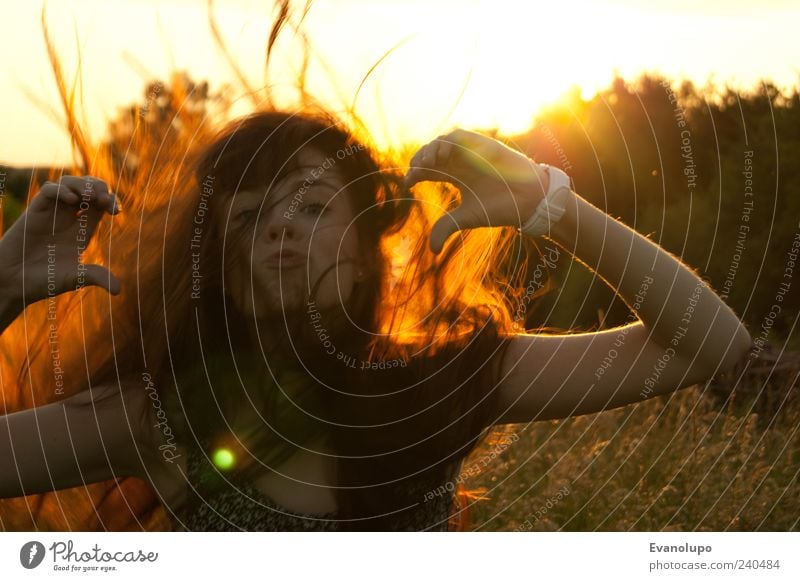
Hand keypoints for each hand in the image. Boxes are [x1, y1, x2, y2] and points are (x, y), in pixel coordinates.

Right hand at [0, 176, 120, 308]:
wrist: (13, 282)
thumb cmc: (43, 281)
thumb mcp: (75, 278)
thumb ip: (96, 277)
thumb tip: (118, 291)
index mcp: (83, 230)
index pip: (102, 205)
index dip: (111, 202)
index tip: (116, 211)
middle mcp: (69, 218)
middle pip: (89, 189)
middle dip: (100, 188)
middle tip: (104, 199)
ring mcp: (52, 213)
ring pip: (69, 184)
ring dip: (82, 185)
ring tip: (90, 197)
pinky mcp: (35, 212)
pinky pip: (48, 191)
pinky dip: (61, 190)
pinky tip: (71, 200)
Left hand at [404, 129, 549, 253]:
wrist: (527, 200)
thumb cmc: (500, 207)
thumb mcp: (467, 217)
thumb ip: (446, 227)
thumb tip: (432, 249)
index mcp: (456, 176)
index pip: (428, 170)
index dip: (415, 174)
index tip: (407, 184)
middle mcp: (461, 162)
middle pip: (431, 154)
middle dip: (419, 160)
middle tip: (414, 172)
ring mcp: (470, 153)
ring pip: (442, 143)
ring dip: (430, 150)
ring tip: (426, 164)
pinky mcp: (481, 145)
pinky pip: (458, 137)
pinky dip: (446, 142)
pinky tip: (440, 156)